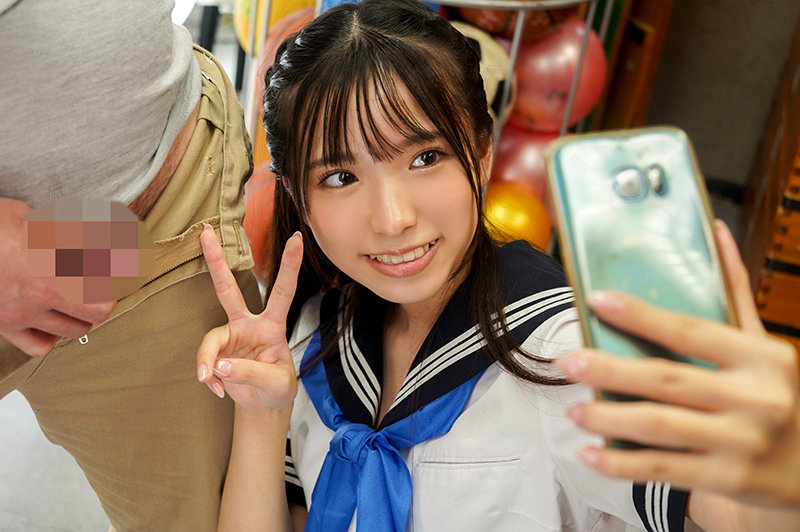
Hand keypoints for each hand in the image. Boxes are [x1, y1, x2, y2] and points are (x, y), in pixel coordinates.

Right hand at [0, 197, 114, 356]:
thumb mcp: (42, 217)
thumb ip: (76, 232)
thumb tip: (110, 234)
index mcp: (54, 260)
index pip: (110, 279)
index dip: (120, 271)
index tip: (121, 262)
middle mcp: (40, 292)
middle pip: (99, 310)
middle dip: (105, 294)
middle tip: (102, 280)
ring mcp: (21, 312)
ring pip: (75, 330)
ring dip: (84, 313)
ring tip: (79, 296)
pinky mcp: (2, 324)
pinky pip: (39, 346)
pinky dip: (52, 336)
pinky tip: (51, 319)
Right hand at [196, 224, 302, 412]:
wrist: (264, 406)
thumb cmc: (278, 389)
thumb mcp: (277, 384)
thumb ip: (252, 373)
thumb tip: (220, 364)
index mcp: (273, 325)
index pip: (283, 290)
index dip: (290, 265)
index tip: (296, 238)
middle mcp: (249, 324)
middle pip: (229, 289)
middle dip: (216, 261)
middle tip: (206, 232)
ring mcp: (230, 337)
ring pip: (211, 338)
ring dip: (207, 360)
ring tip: (210, 380)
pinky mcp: (216, 353)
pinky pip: (206, 362)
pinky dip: (209, 378)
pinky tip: (218, 390)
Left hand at [553, 220, 799, 507]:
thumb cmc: (783, 394)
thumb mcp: (767, 345)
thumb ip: (735, 293)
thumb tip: (713, 232)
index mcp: (763, 358)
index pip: (692, 330)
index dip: (641, 315)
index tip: (596, 299)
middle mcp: (756, 399)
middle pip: (667, 379)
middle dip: (609, 370)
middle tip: (566, 362)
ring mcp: (742, 442)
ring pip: (660, 426)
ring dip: (607, 418)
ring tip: (572, 410)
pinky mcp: (729, 479)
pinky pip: (664, 470)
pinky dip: (621, 464)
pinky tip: (588, 454)